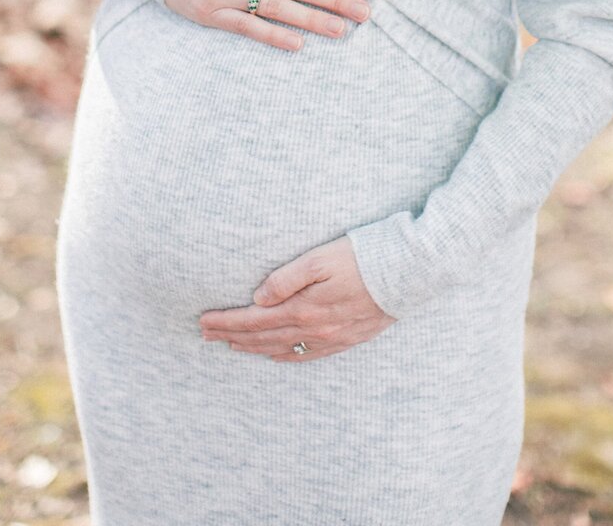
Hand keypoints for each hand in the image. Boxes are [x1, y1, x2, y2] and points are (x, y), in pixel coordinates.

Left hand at [199, 237, 395, 360]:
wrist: (409, 273)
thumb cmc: (364, 257)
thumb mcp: (321, 258)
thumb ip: (287, 278)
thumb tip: (258, 298)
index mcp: (304, 308)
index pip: (255, 320)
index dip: (227, 322)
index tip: (203, 322)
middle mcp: (315, 329)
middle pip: (263, 337)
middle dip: (232, 336)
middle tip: (206, 335)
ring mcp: (331, 338)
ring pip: (282, 349)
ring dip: (253, 348)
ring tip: (231, 345)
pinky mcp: (346, 339)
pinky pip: (307, 356)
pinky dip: (284, 356)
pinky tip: (274, 355)